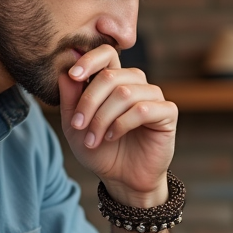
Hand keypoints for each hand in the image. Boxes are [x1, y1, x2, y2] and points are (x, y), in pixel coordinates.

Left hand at [58, 45, 176, 205]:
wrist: (122, 178)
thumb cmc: (100, 151)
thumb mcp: (75, 126)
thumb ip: (70, 99)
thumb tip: (64, 72)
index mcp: (115, 80)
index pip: (107, 53)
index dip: (90, 60)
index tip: (73, 75)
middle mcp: (136, 83)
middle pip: (111, 76)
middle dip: (89, 102)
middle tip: (78, 126)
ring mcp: (153, 96)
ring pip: (125, 93)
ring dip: (103, 118)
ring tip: (93, 139)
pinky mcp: (167, 112)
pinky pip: (143, 109)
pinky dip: (122, 124)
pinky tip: (113, 136)